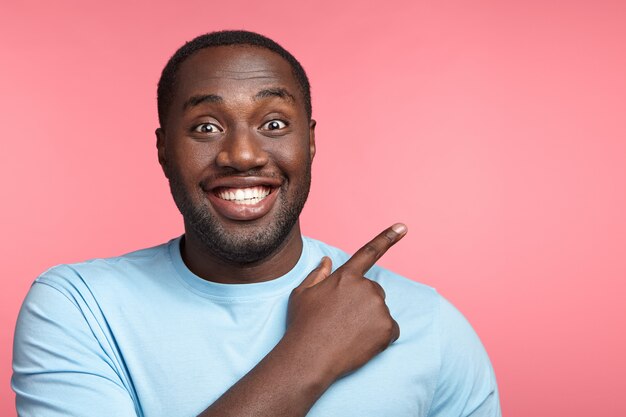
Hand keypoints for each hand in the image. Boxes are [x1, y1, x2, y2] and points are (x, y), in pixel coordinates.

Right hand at [285, 223, 406, 381]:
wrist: (309, 358)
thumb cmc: (302, 325)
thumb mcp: (301, 294)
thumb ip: (318, 275)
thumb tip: (327, 261)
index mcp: (346, 276)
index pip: (369, 252)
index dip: (387, 237)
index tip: (403, 227)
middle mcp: (366, 287)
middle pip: (373, 291)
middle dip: (362, 302)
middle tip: (342, 320)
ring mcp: (379, 308)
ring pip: (380, 311)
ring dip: (369, 320)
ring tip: (347, 334)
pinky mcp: (388, 328)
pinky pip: (390, 330)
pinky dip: (379, 337)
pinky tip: (360, 343)